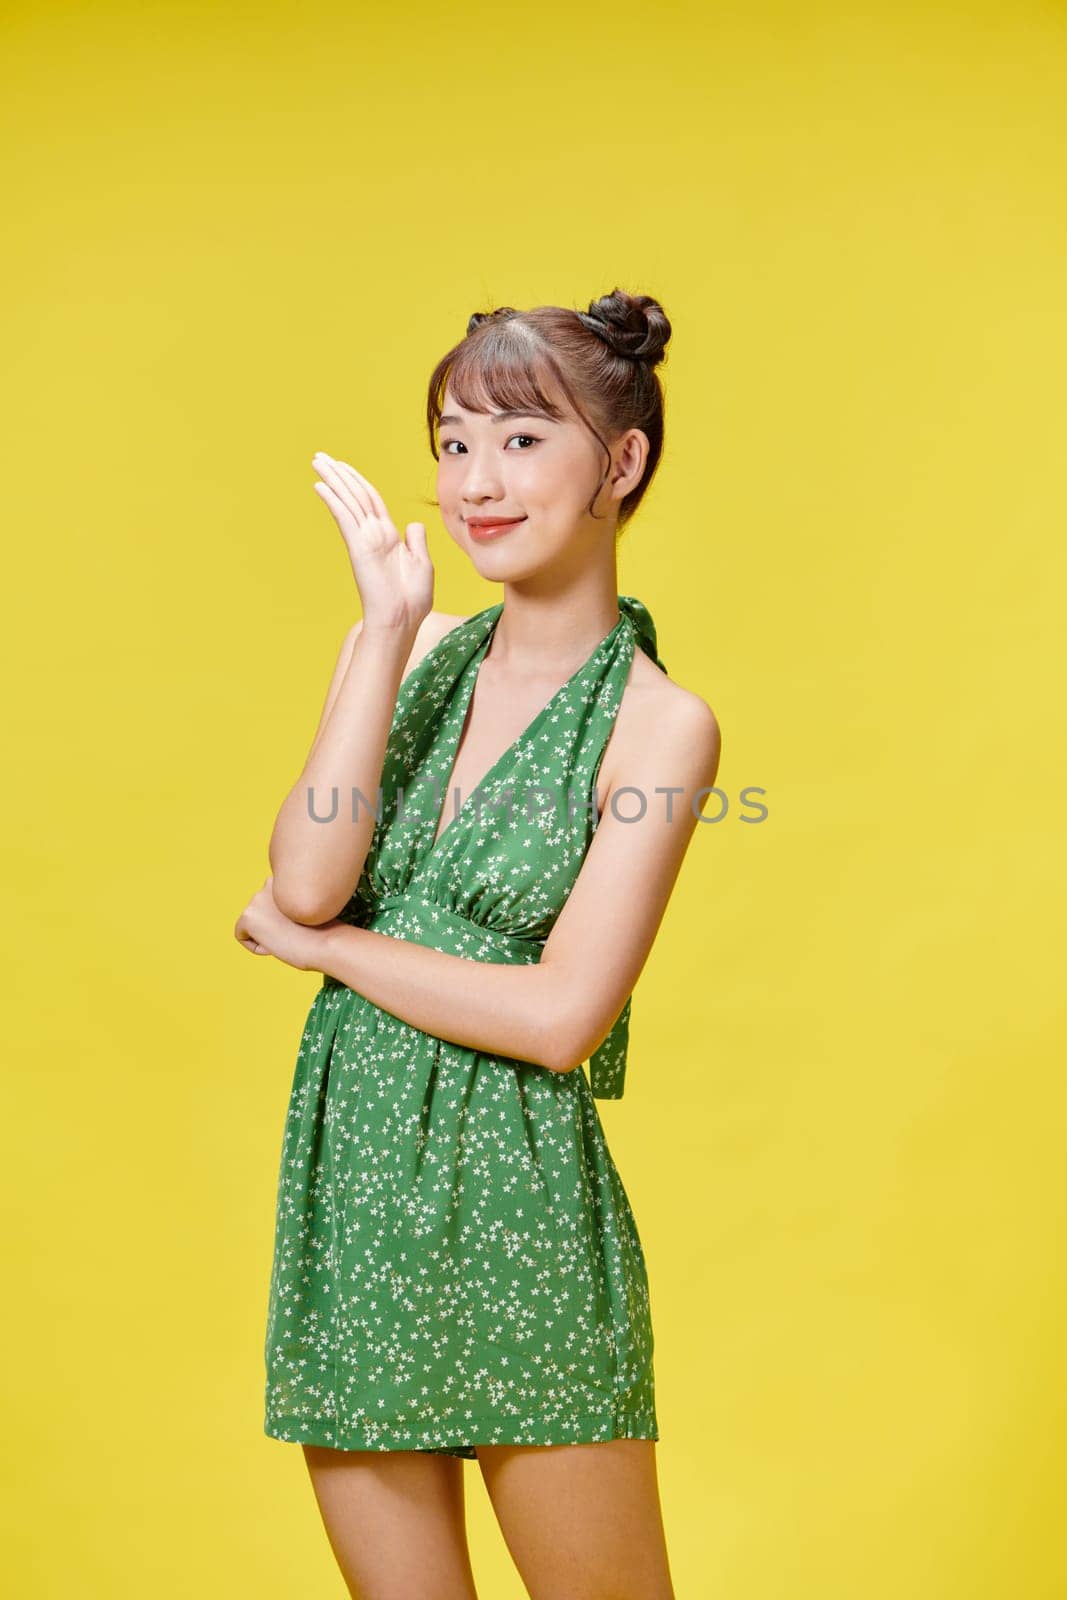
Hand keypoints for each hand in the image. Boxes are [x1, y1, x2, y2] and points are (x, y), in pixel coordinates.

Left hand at [234, 876, 329, 970]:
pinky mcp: (248, 916)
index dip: (286, 919)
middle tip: (296, 931)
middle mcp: (268, 883)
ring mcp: (257, 898)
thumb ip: (288, 903)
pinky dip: (257, 947)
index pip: (272, 904)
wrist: (326, 942)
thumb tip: (272, 913)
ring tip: (289, 936)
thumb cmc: (324, 930)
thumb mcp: (306, 908)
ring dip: (269, 935)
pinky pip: (242, 937)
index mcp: (284, 877)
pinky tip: (277, 944)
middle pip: (261, 914)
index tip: (302, 924)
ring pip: (254, 925)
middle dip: (274, 926)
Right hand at [312, 452, 433, 632]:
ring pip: (348, 501)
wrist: (402, 620)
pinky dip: (333, 500)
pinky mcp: (358, 547)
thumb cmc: (413, 599)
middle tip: (320, 457)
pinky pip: (345, 517)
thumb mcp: (423, 564)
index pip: (371, 500)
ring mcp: (365, 539)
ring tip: (317, 462)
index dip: (357, 481)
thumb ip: (416, 541)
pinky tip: (321, 486)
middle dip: (339, 474)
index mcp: (389, 536)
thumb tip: (413, 524)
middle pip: (355, 494)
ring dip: (333, 479)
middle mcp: (374, 534)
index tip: (342, 466)